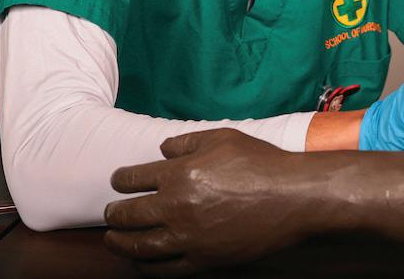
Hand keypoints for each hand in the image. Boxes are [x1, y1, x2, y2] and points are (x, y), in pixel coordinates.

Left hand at [104, 129, 305, 275]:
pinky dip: (145, 267)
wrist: (293, 197)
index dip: (120, 180)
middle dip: (114, 213)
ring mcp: (188, 238)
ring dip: (120, 242)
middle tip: (110, 213)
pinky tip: (140, 263)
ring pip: (138, 246)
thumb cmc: (261, 163)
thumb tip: (162, 149)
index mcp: (179, 174)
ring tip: (113, 240)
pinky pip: (163, 270)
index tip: (118, 181)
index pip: (132, 179)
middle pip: (128, 215)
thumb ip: (186, 141)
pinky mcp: (202, 260)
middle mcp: (176, 208)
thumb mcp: (223, 138)